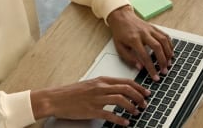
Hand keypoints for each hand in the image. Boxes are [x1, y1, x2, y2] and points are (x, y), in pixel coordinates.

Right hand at [30, 76, 148, 123]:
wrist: (56, 98)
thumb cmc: (72, 92)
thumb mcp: (91, 84)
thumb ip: (105, 85)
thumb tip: (119, 89)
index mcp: (102, 80)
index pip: (126, 81)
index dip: (139, 87)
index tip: (146, 92)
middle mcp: (101, 87)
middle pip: (126, 89)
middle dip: (139, 96)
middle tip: (145, 102)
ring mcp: (97, 99)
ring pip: (121, 100)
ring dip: (132, 106)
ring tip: (137, 112)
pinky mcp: (92, 110)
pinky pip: (110, 114)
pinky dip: (120, 119)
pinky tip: (125, 122)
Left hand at [107, 6, 173, 80]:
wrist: (122, 17)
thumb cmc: (120, 33)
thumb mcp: (119, 48)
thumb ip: (129, 58)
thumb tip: (140, 67)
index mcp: (134, 40)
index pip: (145, 56)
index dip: (151, 68)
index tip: (155, 77)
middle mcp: (144, 33)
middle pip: (157, 48)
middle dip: (163, 61)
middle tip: (165, 71)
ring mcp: (150, 29)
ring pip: (164, 41)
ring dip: (168, 53)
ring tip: (169, 63)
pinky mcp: (154, 27)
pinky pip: (165, 35)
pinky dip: (170, 45)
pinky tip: (170, 52)